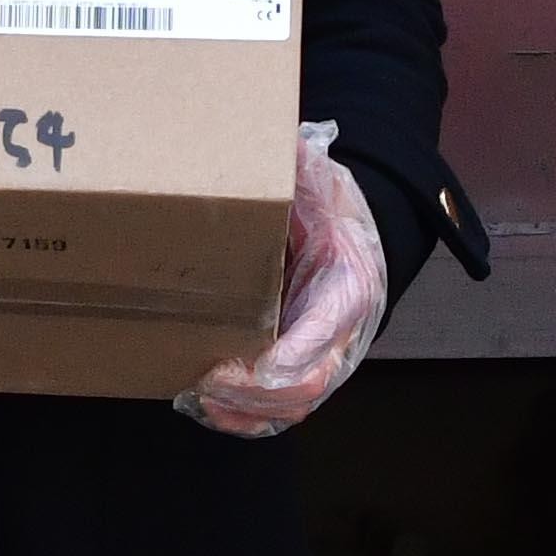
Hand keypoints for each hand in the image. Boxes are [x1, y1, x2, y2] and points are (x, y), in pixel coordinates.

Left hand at [177, 129, 391, 437]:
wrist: (356, 233)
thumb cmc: (332, 206)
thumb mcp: (321, 179)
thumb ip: (304, 165)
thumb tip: (287, 142)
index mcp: (350, 288)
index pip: (319, 343)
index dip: (277, 365)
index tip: (233, 366)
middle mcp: (343, 332)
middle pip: (304, 387)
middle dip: (252, 395)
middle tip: (203, 382)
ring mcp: (326, 354)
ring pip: (292, 404)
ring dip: (245, 411)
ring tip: (198, 399)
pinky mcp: (304, 365)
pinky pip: (282, 405)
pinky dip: (247, 414)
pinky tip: (209, 405)